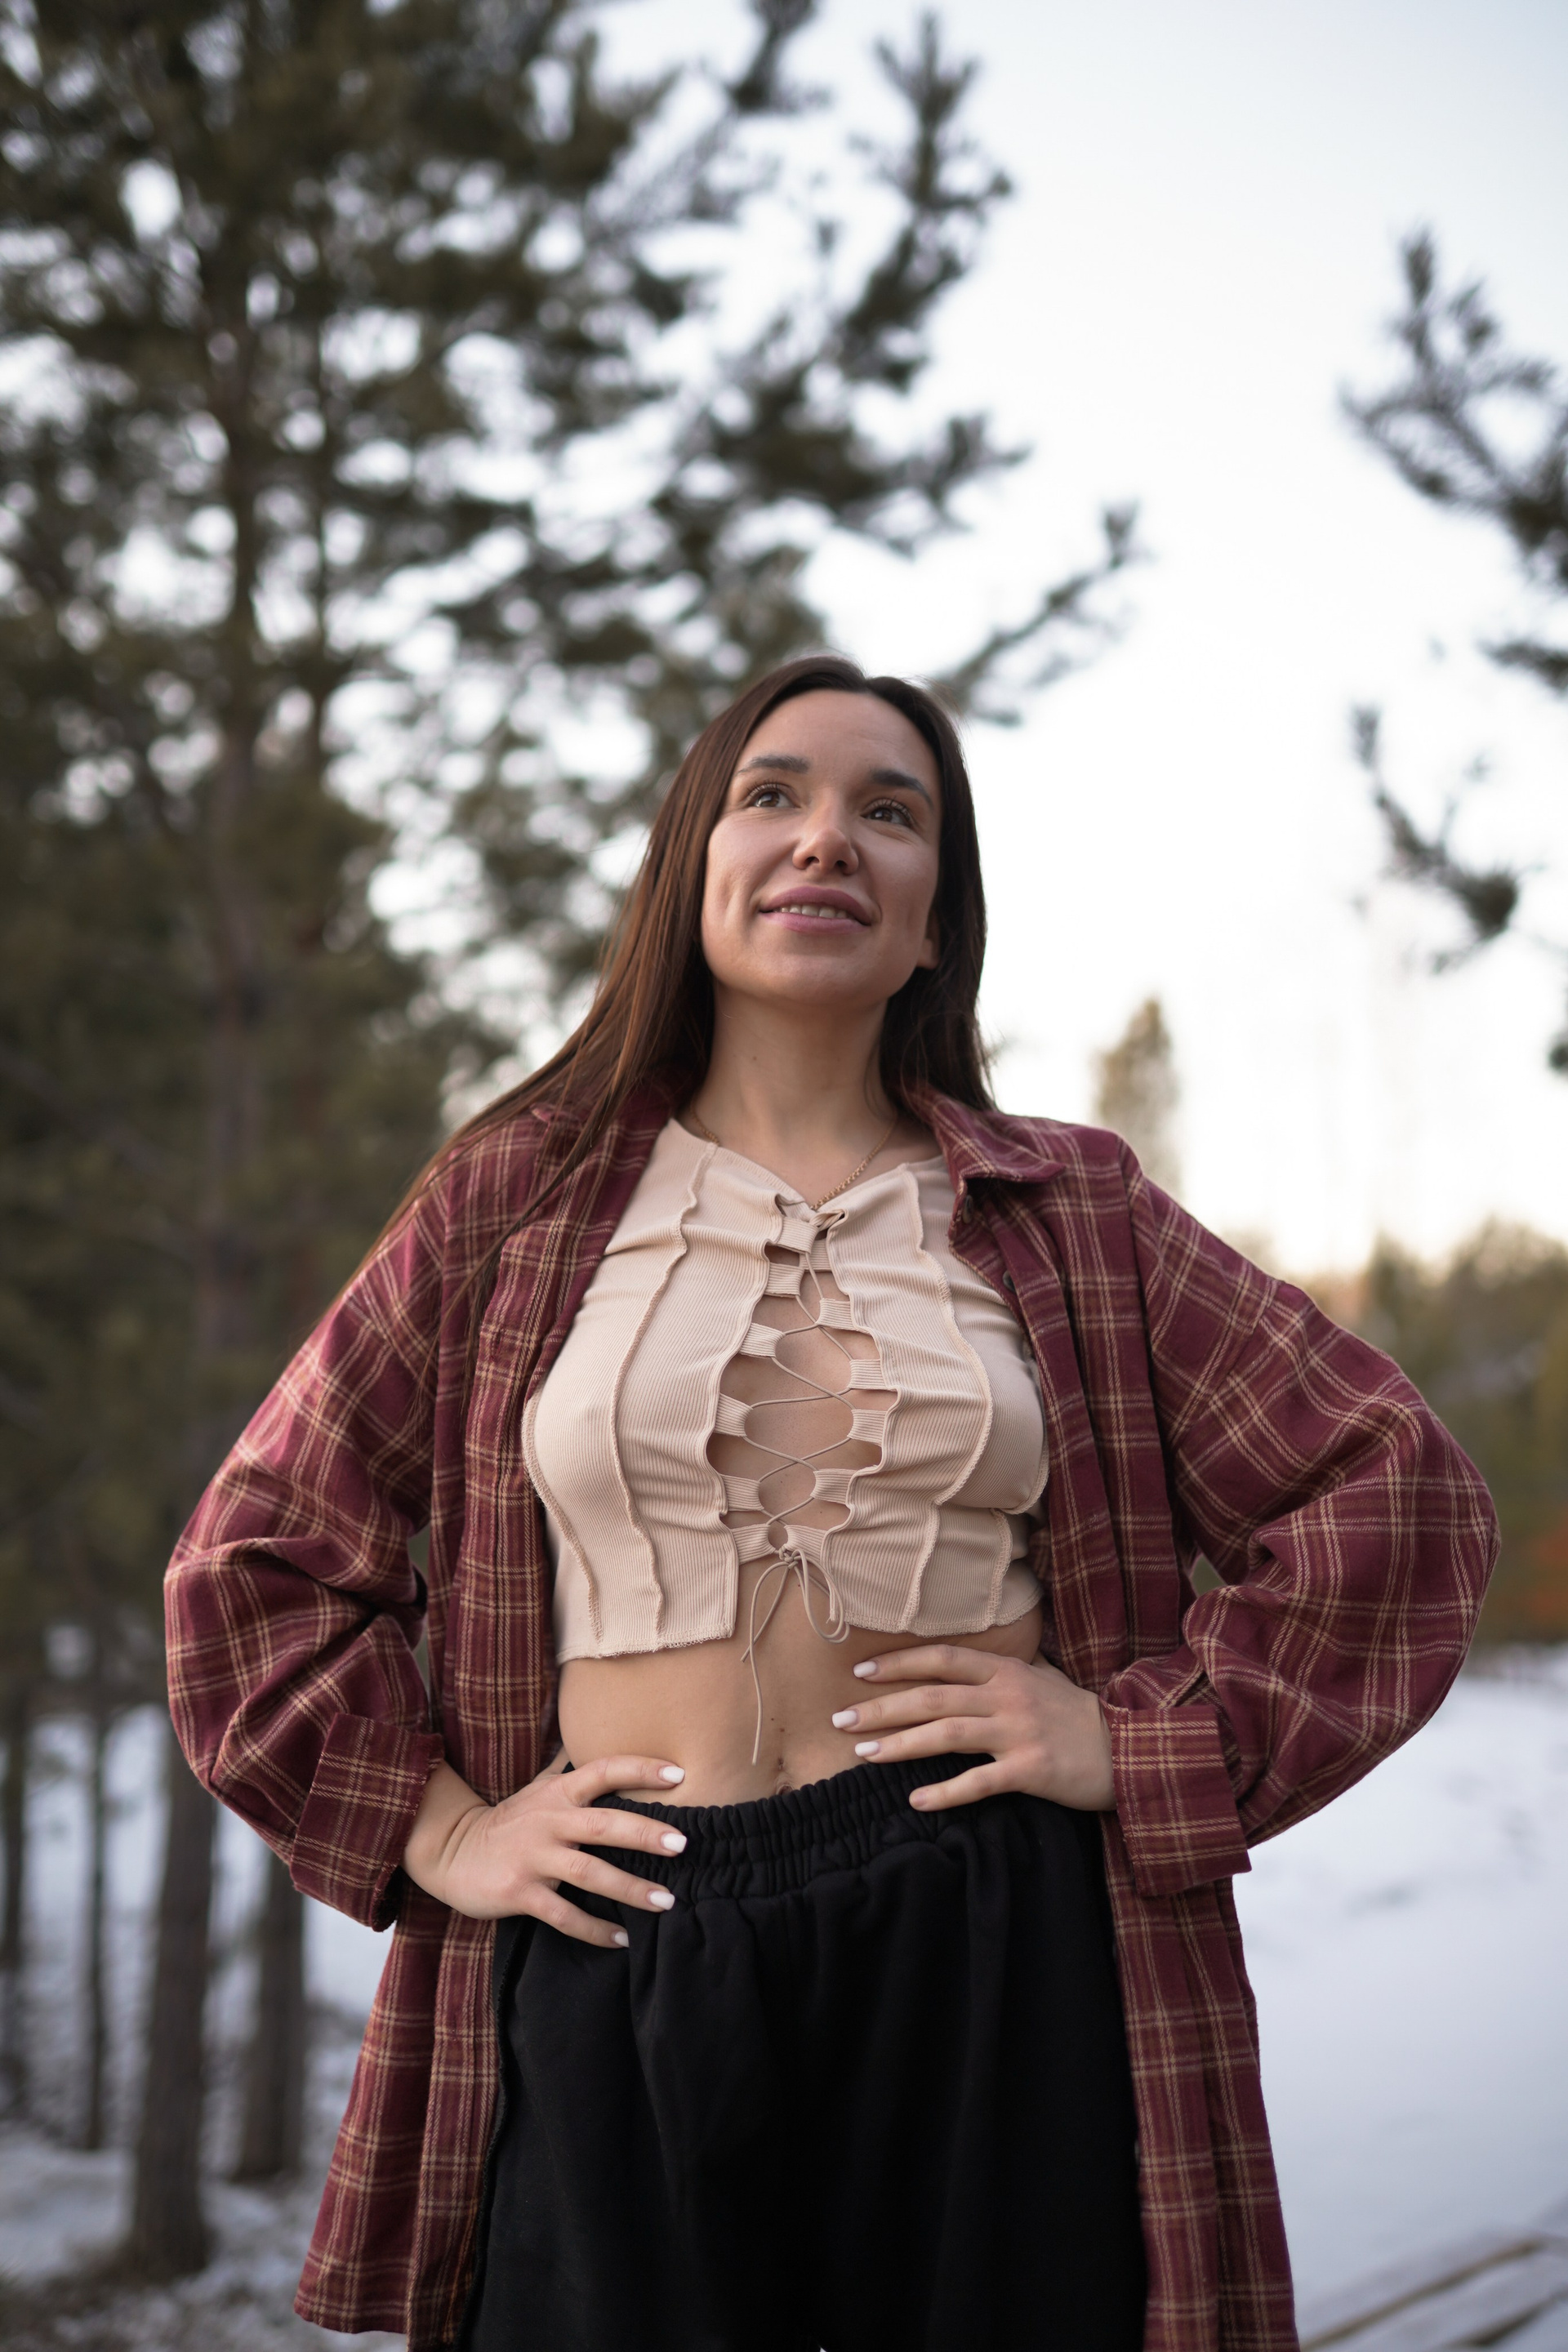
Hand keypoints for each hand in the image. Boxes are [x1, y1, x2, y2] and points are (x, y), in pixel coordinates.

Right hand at [401, 1752, 689, 1946]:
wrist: (451, 1852)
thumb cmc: (509, 1821)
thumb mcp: (538, 1789)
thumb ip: (570, 1770)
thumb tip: (597, 1739)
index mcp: (557, 1793)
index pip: (603, 1770)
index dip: (640, 1768)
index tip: (679, 1774)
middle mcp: (548, 1821)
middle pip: (603, 1823)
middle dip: (645, 1833)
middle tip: (683, 1843)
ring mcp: (533, 1858)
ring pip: (588, 1873)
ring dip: (630, 1888)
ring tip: (667, 1901)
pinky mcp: (520, 1892)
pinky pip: (563, 1915)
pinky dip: (594, 1929)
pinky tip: (622, 1938)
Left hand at [829, 1646, 1114, 1814]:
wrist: (1133, 1749)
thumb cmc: (1081, 1716)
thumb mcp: (1044, 1678)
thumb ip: (1007, 1669)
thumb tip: (974, 1662)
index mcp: (1006, 1671)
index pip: (941, 1658)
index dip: (898, 1663)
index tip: (860, 1672)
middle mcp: (1007, 1695)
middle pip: (931, 1696)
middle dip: (881, 1706)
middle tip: (840, 1718)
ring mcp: (1018, 1732)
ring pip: (945, 1733)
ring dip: (898, 1744)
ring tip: (862, 1754)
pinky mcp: (1031, 1770)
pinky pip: (979, 1782)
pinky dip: (945, 1792)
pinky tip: (915, 1801)